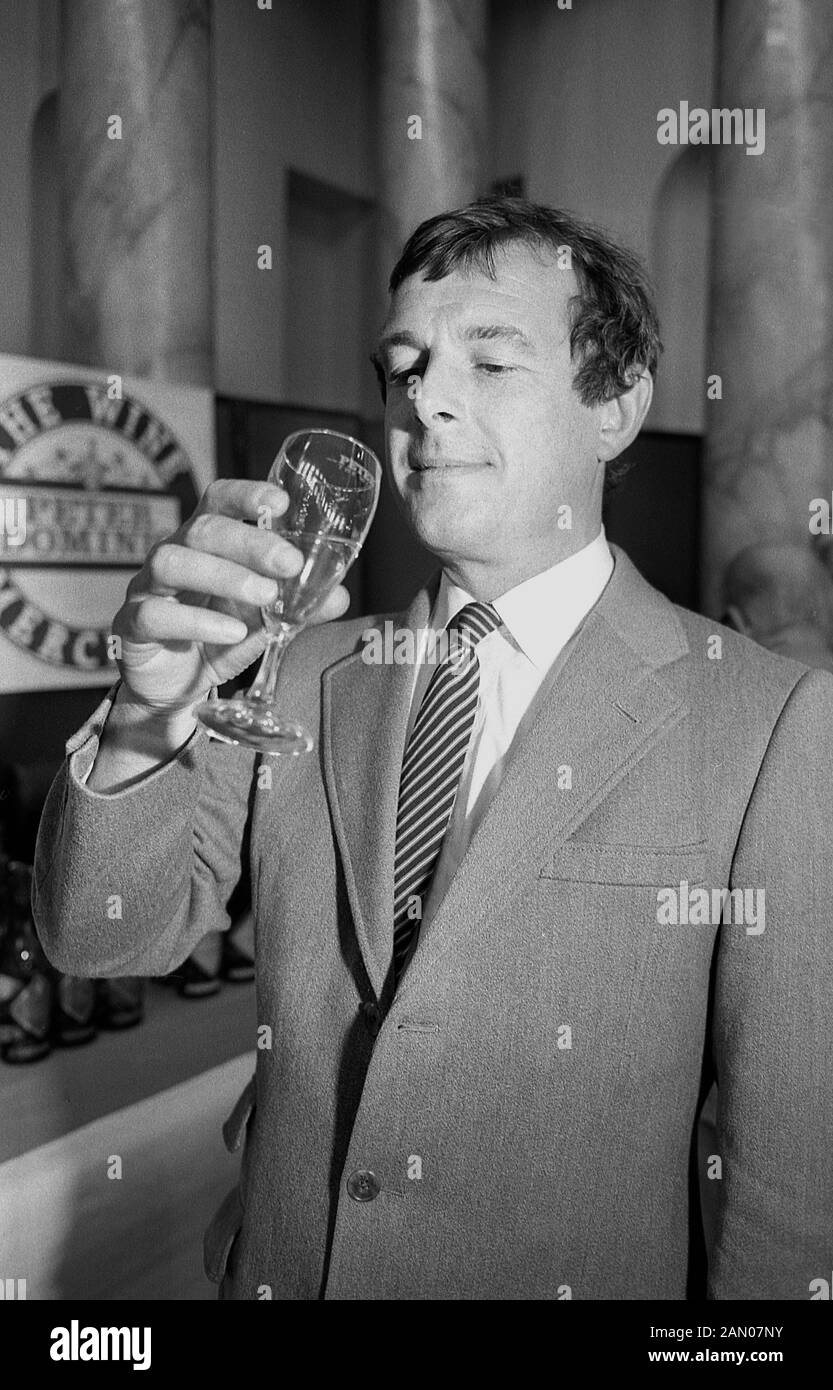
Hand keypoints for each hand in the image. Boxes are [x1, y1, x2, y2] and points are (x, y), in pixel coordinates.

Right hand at [110, 479, 350, 710]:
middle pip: (202, 529)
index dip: (245, 494)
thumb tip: (340, 596)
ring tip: (265, 596)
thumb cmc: (217, 637)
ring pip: (173, 563)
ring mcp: (147, 588)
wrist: (175, 688)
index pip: (218, 500)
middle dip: (249, 542)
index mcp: (205, 543)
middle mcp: (173, 555)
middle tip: (289, 563)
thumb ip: (299, 607)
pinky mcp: (132, 626)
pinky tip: (233, 631)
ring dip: (224, 575)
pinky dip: (198, 621)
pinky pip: (157, 614)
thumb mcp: (264, 620)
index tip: (279, 502)